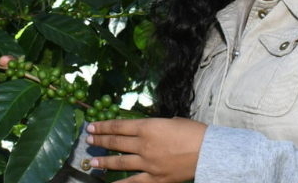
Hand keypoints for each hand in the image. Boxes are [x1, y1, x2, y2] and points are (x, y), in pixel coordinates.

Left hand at [86, 118, 206, 182]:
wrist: (208, 151)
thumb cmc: (193, 132)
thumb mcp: (170, 121)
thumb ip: (154, 127)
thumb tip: (144, 130)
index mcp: (148, 127)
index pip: (118, 126)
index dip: (103, 126)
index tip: (91, 126)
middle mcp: (144, 145)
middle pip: (116, 142)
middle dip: (100, 140)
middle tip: (88, 140)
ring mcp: (148, 163)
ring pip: (120, 162)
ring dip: (104, 161)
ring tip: (93, 161)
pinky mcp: (156, 178)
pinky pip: (133, 182)